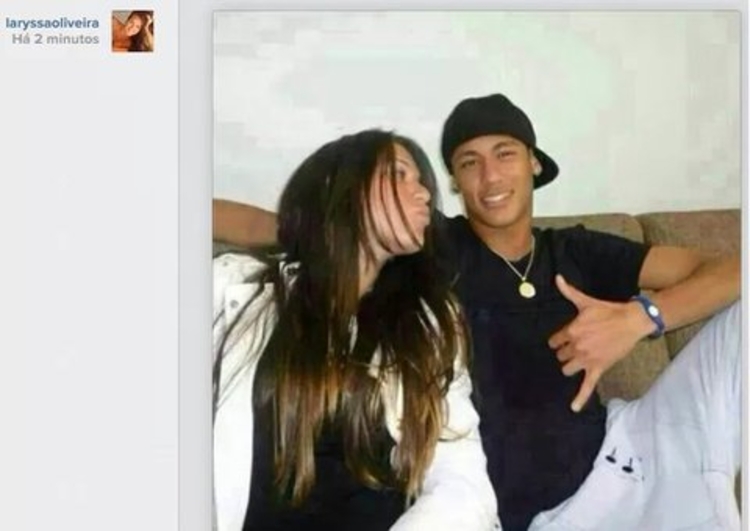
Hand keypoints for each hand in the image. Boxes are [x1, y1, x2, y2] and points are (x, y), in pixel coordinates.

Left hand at [548, 275, 652, 412]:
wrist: (632, 321)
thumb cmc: (609, 310)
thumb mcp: (586, 301)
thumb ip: (568, 291)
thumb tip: (557, 278)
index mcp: (572, 330)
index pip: (555, 341)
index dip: (558, 340)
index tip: (562, 339)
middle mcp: (577, 346)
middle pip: (561, 355)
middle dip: (565, 351)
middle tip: (575, 346)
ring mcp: (587, 359)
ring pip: (567, 368)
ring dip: (570, 365)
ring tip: (576, 360)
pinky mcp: (599, 368)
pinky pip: (587, 386)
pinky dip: (580, 398)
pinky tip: (573, 408)